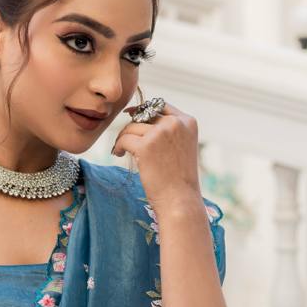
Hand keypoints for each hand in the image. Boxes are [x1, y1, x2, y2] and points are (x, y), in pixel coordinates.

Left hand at [110, 99, 201, 215]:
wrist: (180, 200)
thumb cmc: (179, 180)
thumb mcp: (181, 147)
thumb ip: (169, 131)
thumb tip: (139, 116)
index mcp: (188, 121)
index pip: (161, 105)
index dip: (143, 110)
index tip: (130, 115)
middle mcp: (176, 123)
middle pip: (145, 114)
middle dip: (132, 126)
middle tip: (125, 140)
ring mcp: (161, 133)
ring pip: (132, 126)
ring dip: (123, 137)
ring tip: (122, 150)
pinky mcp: (146, 145)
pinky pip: (124, 138)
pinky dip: (119, 146)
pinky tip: (119, 154)